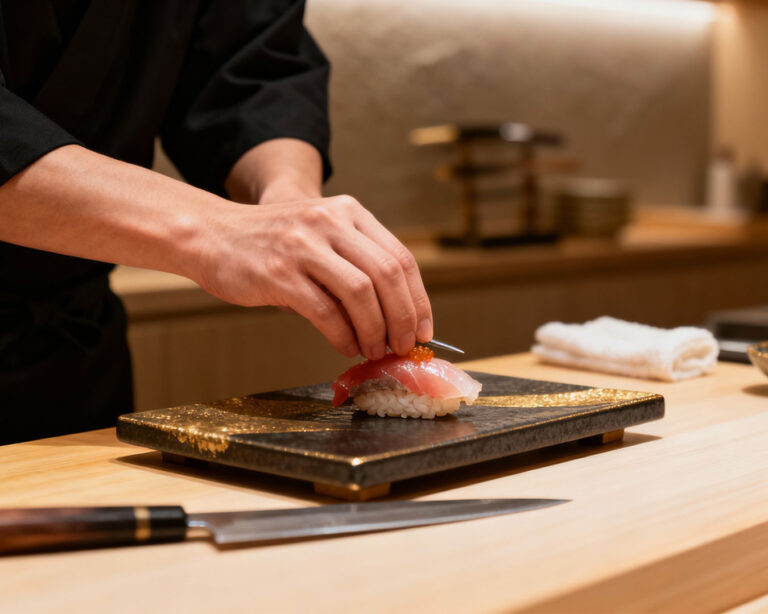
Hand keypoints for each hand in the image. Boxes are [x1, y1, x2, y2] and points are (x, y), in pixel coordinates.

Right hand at [195, 195, 432, 358]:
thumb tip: (394, 318)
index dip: (419, 299)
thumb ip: (354, 264)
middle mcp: (329, 222)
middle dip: (404, 319)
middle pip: (388, 275)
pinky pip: (326, 312)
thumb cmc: (271, 243)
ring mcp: (304, 246)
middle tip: (404, 346)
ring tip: (374, 350)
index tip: (424, 328)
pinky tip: (345, 346)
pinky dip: (343, 336)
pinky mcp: (279, 274)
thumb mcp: (320, 236)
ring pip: (362, 294)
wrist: (211, 234)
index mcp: (347, 212)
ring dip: (375, 331)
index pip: (401, 257)